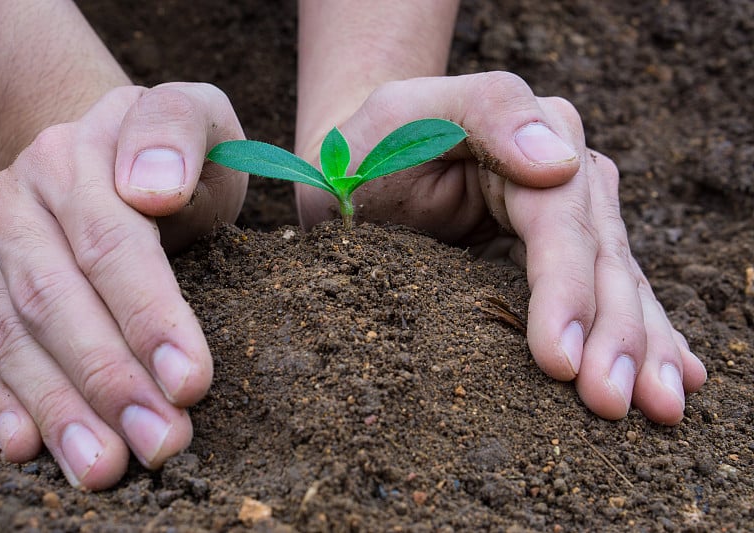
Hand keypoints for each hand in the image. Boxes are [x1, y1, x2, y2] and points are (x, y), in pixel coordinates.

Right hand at [0, 82, 245, 488]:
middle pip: (61, 302)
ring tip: (104, 466)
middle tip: (162, 443)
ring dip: (61, 409)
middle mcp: (20, 204)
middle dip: (111, 382)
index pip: (112, 245)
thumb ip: (178, 132)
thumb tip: (151, 188)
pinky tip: (25, 448)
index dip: (149, 316)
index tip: (191, 381)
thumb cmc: (170, 151)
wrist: (97, 147)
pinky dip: (2, 402)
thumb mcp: (195, 118)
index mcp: (76, 157)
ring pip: (19, 338)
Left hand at [296, 72, 706, 424]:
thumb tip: (561, 163)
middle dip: (613, 335)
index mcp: (532, 130)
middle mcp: (563, 174)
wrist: (354, 172)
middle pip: (602, 257)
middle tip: (614, 404)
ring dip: (639, 348)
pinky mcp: (556, 257)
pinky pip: (608, 296)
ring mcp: (566, 217)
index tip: (559, 359)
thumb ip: (485, 112)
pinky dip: (642, 336)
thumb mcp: (403, 115)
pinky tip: (674, 375)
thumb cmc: (369, 149)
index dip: (567, 290)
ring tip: (658, 407)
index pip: (561, 220)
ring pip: (618, 284)